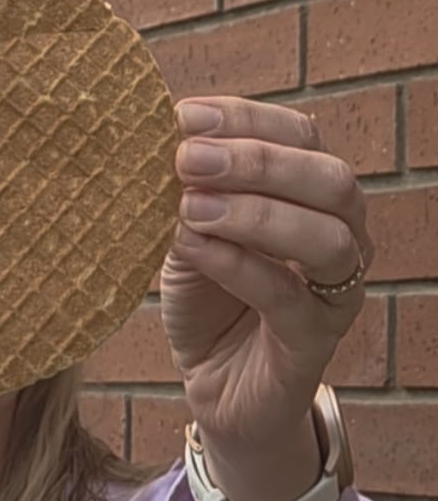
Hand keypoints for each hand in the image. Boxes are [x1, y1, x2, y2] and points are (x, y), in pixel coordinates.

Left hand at [160, 96, 372, 452]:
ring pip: (327, 235)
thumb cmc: (208, 298)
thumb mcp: (190, 232)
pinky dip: (239, 265)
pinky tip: (194, 246)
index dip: (245, 119)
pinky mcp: (316, 339)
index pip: (298, 135)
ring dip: (254, 211)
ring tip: (189, 206)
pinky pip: (289, 296)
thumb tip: (159, 140)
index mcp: (310, 194)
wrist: (216, 384)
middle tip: (188, 158)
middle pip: (328, 177)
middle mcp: (340, 233)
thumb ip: (187, 191)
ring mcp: (336, 289)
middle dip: (255, 160)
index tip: (184, 116)